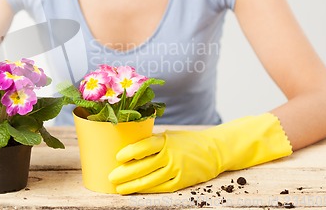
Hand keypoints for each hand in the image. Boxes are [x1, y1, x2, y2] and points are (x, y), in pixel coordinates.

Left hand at [108, 113, 291, 193]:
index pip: (143, 146)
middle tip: (111, 177)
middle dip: (124, 173)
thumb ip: (152, 142)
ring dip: (131, 185)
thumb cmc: (186, 141)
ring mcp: (176, 170)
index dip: (128, 152)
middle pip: (142, 166)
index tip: (116, 157)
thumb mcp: (169, 135)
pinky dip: (146, 190)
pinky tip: (136, 190)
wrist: (214, 150)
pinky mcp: (181, 182)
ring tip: (119, 187)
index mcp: (165, 140)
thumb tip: (127, 148)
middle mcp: (170, 155)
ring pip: (149, 180)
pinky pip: (160, 188)